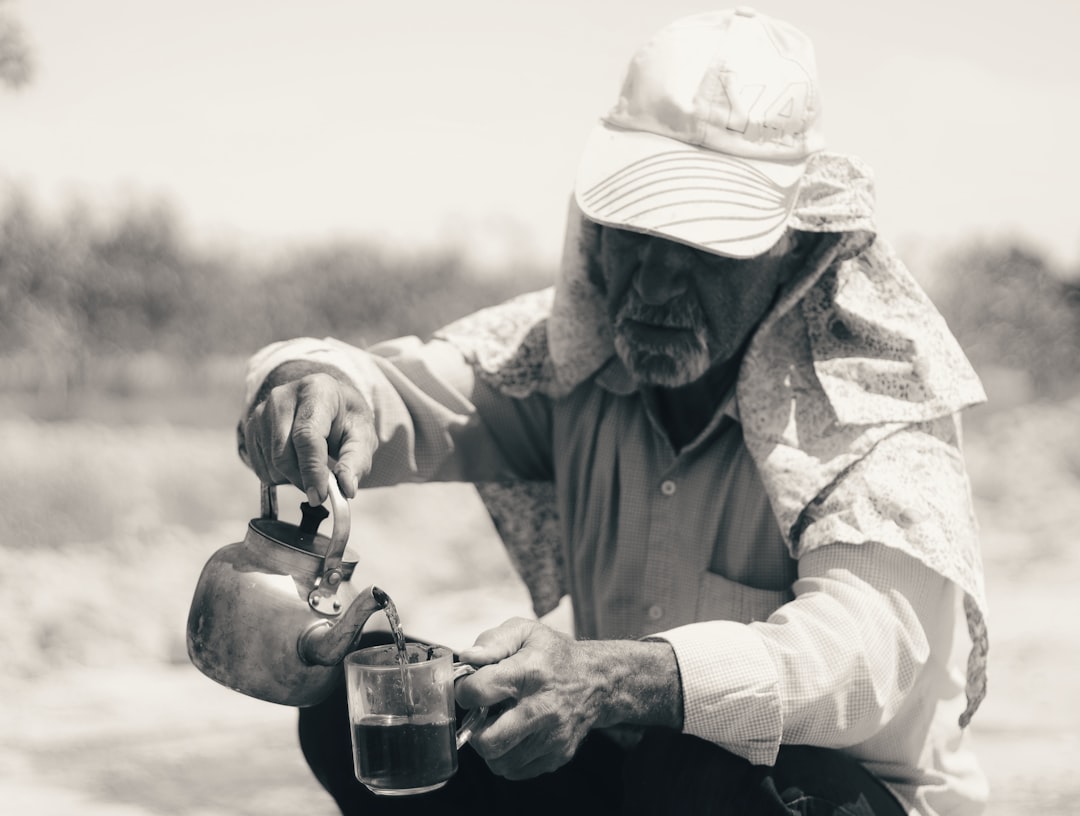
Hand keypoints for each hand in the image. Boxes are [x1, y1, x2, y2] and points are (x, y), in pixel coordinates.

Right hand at [242, 367, 377, 504]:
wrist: (327, 404)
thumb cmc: (346, 419)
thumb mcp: (362, 435)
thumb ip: (356, 460)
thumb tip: (347, 488)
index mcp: (316, 390)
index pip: (306, 436)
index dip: (312, 470)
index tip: (320, 495)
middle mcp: (283, 396)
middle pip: (284, 454)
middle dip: (303, 480)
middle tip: (322, 489)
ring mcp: (262, 411)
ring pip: (271, 464)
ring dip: (293, 479)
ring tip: (313, 467)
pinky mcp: (251, 428)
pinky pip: (260, 467)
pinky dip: (280, 477)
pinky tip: (297, 464)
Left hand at [454, 618, 601, 779]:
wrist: (598, 680)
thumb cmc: (554, 655)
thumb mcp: (525, 632)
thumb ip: (493, 641)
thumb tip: (468, 658)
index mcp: (530, 672)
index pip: (479, 691)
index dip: (464, 690)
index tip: (469, 687)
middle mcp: (542, 708)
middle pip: (488, 740)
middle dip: (475, 729)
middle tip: (482, 714)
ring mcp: (552, 736)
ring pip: (500, 762)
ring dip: (491, 745)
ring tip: (500, 724)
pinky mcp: (558, 755)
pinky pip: (516, 770)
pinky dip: (508, 756)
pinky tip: (515, 735)